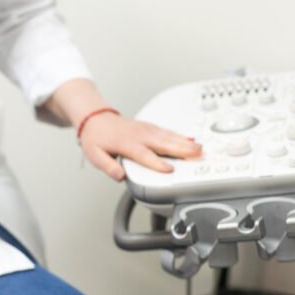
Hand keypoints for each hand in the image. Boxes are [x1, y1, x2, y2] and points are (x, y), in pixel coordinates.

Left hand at [79, 112, 201, 181]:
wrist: (96, 118)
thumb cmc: (96, 138)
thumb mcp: (95, 156)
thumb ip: (108, 166)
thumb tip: (119, 176)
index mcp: (126, 144)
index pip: (144, 155)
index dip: (157, 163)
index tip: (169, 169)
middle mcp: (139, 136)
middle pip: (163, 143)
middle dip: (181, 149)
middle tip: (196, 155)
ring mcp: (146, 129)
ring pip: (168, 136)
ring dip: (185, 142)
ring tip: (199, 149)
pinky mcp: (150, 127)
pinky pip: (167, 131)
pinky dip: (180, 136)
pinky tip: (190, 140)